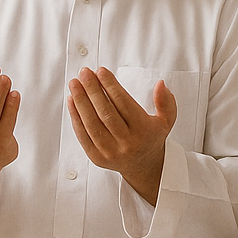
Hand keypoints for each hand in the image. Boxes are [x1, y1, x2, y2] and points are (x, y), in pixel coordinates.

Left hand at [67, 67, 174, 205]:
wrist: (143, 166)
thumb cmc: (151, 138)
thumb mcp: (166, 120)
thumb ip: (166, 102)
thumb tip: (160, 84)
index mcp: (144, 131)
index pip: (124, 104)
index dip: (111, 86)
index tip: (101, 71)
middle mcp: (127, 143)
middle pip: (106, 112)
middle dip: (93, 90)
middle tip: (85, 73)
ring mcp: (110, 152)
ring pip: (92, 123)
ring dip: (81, 101)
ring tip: (75, 83)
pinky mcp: (96, 157)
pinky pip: (83, 135)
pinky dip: (75, 116)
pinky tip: (72, 101)